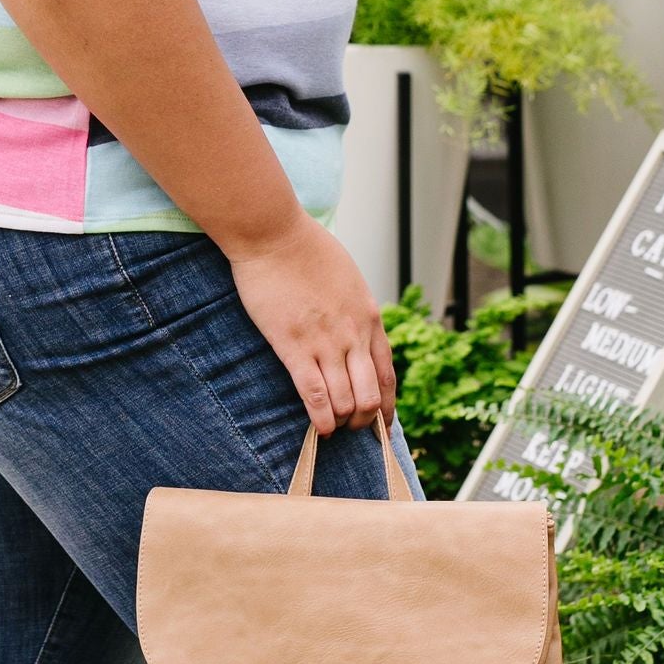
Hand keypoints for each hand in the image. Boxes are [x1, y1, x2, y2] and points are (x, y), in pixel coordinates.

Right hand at [225, 211, 396, 435]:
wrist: (275, 235)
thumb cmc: (306, 250)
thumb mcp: (348, 279)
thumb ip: (354, 309)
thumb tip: (353, 331)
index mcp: (370, 318)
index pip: (388, 373)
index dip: (386, 404)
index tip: (381, 420)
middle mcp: (354, 335)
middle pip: (370, 395)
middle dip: (364, 420)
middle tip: (351, 427)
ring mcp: (326, 343)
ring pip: (346, 401)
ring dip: (341, 422)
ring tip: (332, 427)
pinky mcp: (294, 347)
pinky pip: (314, 395)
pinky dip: (320, 419)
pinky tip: (319, 428)